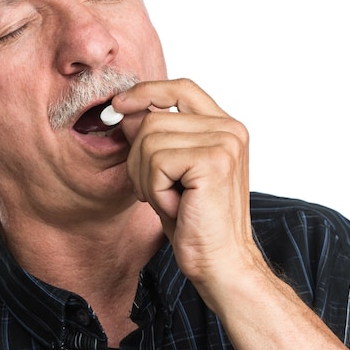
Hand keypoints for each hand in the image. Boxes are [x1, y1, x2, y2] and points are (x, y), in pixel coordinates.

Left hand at [112, 78, 263, 308]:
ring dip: (147, 179)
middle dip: (138, 159)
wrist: (220, 262)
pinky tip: (177, 206)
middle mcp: (230, 128)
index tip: (120, 105)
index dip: (147, 91)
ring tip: (171, 201)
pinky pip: (156, 162)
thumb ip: (154, 137)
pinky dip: (155, 190)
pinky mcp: (214, 160)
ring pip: (149, 140)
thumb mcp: (167, 172)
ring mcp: (225, 142)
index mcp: (224, 127)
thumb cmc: (194, 221)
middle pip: (154, 118)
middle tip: (155, 192)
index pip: (181, 87)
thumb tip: (125, 110)